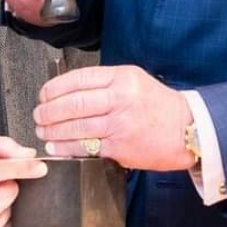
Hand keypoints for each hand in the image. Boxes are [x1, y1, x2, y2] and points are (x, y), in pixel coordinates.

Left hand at [33, 65, 194, 170]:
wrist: (188, 129)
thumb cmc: (158, 105)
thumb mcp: (134, 80)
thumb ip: (104, 83)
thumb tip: (67, 91)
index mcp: (121, 77)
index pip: (78, 79)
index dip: (53, 89)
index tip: (43, 95)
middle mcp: (120, 98)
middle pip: (72, 103)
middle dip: (48, 111)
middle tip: (38, 116)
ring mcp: (120, 124)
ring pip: (76, 126)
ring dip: (53, 131)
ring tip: (43, 132)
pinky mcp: (121, 147)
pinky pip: (86, 147)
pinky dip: (66, 148)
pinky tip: (56, 148)